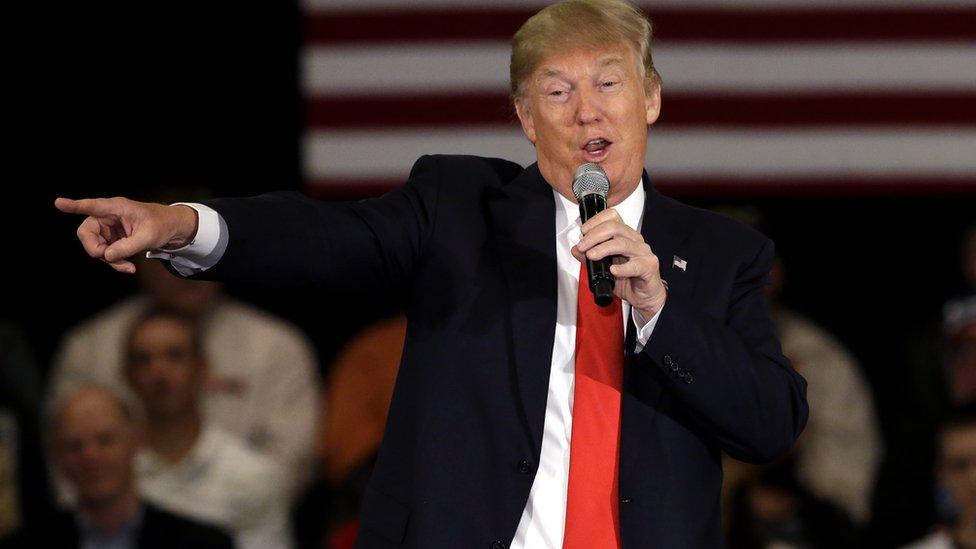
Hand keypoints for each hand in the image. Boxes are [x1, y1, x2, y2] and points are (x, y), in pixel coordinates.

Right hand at [54, 197, 198, 273]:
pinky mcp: (112, 238)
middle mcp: (108, 216)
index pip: (92, 206)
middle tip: (111, 259)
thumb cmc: (161, 225)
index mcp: (116, 207)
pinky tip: (128, 267)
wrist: (172, 228)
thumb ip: (127, 247)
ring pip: (96, 246)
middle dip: (96, 250)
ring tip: (128, 268)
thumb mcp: (148, 237)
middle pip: (86, 233)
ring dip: (109, 260)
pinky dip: (114, 261)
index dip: (74, 206)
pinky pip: (105, 252)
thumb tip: (106, 256)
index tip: (58, 203)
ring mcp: (108, 228)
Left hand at [572, 208, 666, 320]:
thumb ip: (588, 257)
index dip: (596, 220)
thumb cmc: (628, 278)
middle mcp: (635, 240)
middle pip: (614, 227)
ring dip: (603, 248)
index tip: (583, 231)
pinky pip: (635, 265)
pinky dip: (622, 268)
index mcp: (625, 235)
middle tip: (583, 246)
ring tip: (591, 256)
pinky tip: (613, 270)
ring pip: (622, 244)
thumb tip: (575, 249)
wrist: (644, 295)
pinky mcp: (648, 266)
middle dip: (594, 235)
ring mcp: (643, 252)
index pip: (612, 217)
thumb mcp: (603, 267)